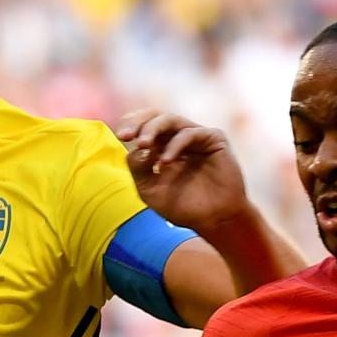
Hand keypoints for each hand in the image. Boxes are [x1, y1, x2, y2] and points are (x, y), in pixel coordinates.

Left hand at [115, 109, 247, 233]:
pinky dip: (175, 145)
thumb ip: (138, 168)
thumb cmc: (183, 207)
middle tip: (127, 135)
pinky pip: (190, 133)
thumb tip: (134, 148)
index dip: (131, 125)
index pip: (143, 125)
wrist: (214, 220)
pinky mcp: (214, 138)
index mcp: (161, 146)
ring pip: (171, 119)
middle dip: (139, 122)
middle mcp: (177, 137)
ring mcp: (196, 136)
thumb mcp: (150, 190)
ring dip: (153, 129)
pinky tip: (165, 161)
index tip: (121, 136)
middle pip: (155, 116)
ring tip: (143, 144)